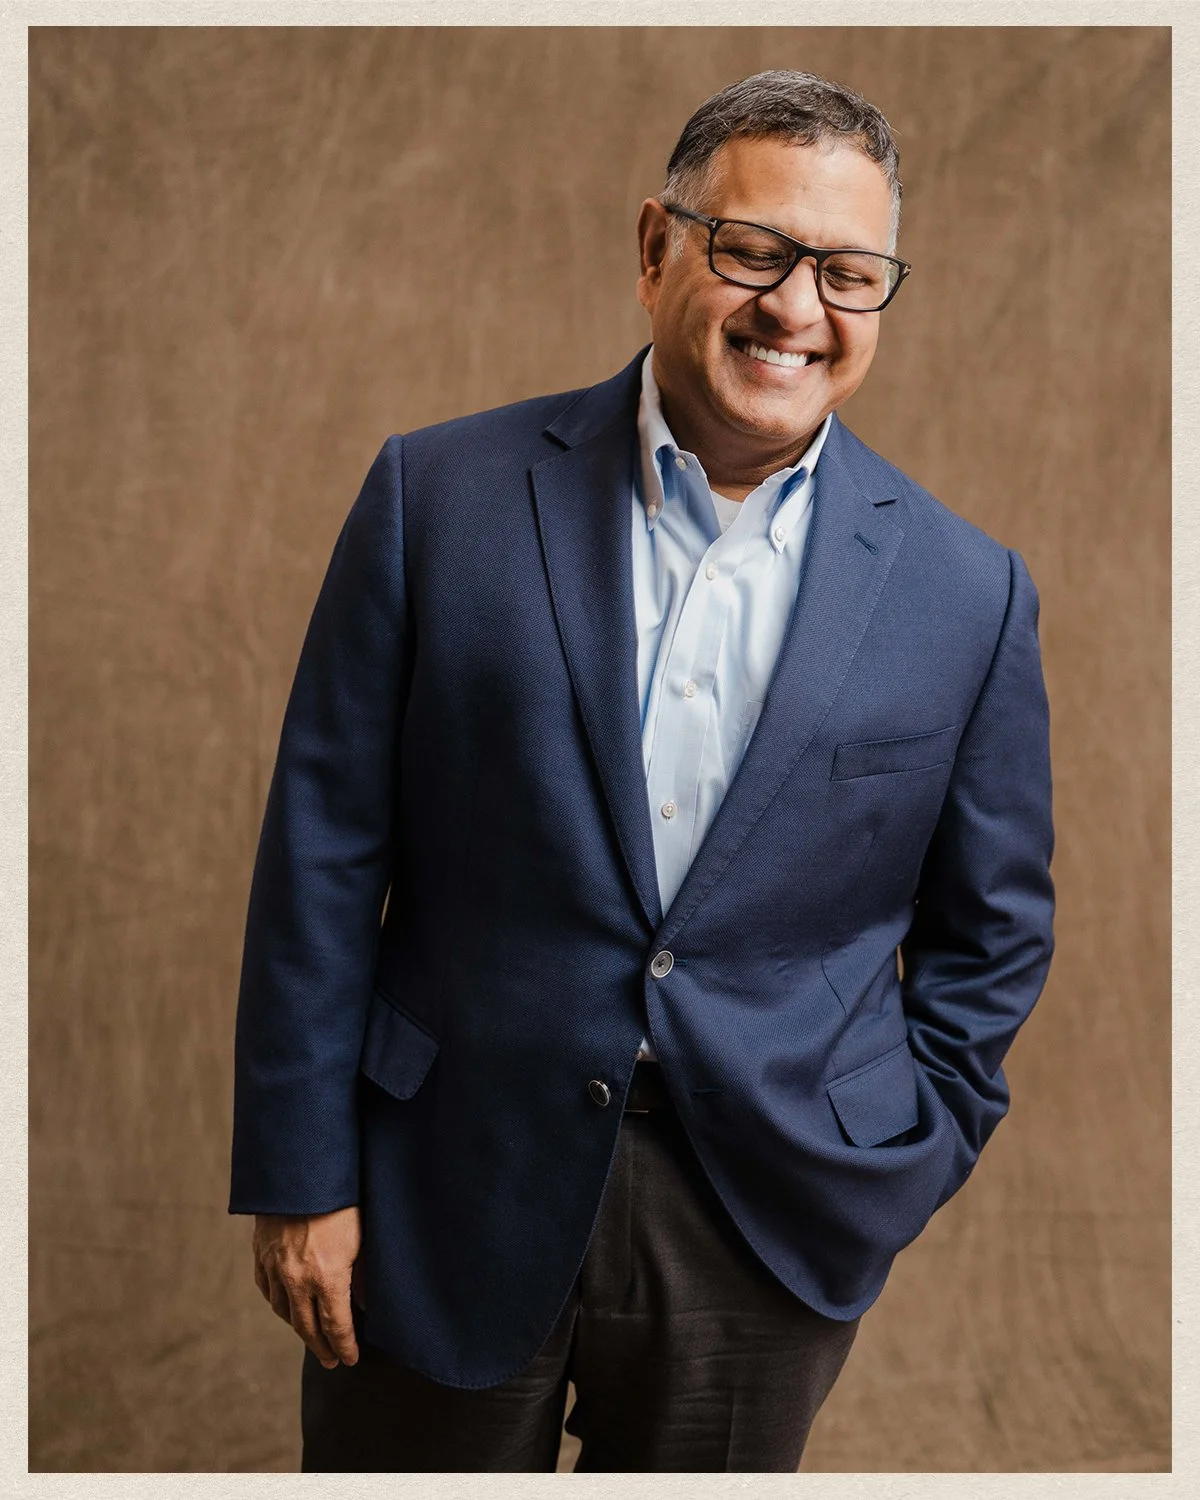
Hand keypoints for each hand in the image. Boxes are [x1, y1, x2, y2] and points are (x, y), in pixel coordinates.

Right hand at [252, 1206, 361, 1368]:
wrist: (301, 1172)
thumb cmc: (341, 1201)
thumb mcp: (362, 1239)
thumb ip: (362, 1277)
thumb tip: (366, 1304)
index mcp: (326, 1278)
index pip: (337, 1325)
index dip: (344, 1346)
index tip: (351, 1359)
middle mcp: (297, 1279)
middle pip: (307, 1326)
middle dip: (322, 1347)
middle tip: (331, 1361)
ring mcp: (276, 1267)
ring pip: (284, 1311)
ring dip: (298, 1328)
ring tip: (311, 1337)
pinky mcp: (262, 1253)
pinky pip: (266, 1289)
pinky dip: (277, 1303)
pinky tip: (285, 1307)